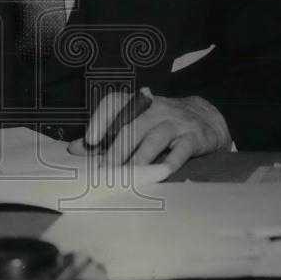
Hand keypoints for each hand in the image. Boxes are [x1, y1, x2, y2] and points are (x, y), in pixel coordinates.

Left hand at [67, 91, 230, 173]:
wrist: (205, 117)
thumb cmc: (161, 122)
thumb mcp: (135, 122)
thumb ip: (105, 135)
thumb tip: (74, 149)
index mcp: (137, 103)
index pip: (115, 103)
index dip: (101, 119)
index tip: (90, 140)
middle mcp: (154, 109)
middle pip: (132, 128)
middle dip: (116, 150)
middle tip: (104, 171)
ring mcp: (175, 122)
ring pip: (154, 139)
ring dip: (139, 159)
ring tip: (127, 176)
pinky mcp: (193, 137)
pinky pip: (181, 149)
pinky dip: (172, 161)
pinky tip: (162, 173)